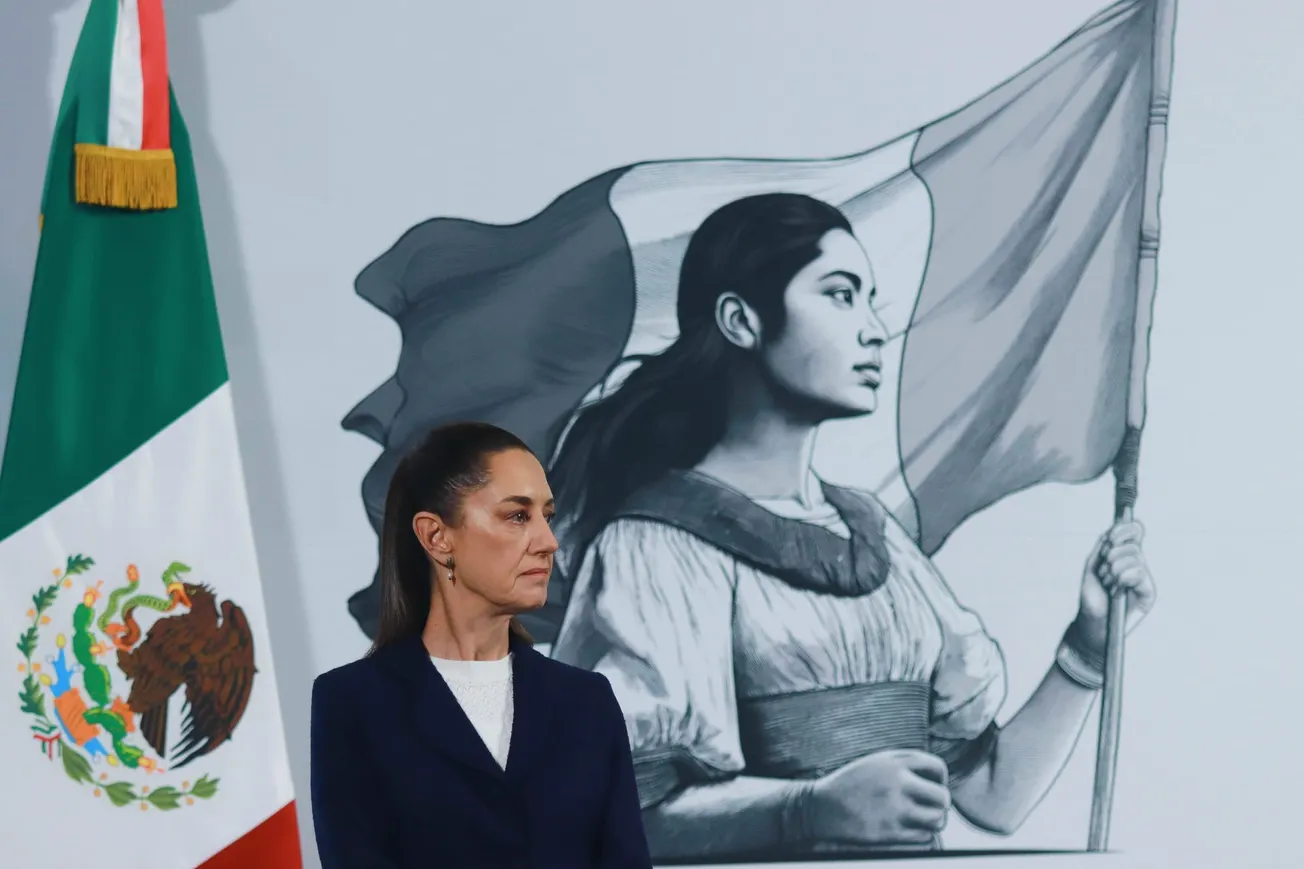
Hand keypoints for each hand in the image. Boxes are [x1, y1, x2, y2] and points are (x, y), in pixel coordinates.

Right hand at [803, 750, 950, 845]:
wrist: (821, 807)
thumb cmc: (850, 784)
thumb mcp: (876, 762)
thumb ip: (904, 764)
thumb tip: (935, 778)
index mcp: (894, 762)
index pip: (937, 767)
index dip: (940, 778)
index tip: (934, 785)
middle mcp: (898, 783)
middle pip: (942, 797)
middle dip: (940, 803)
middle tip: (930, 807)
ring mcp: (894, 809)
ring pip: (937, 819)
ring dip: (933, 821)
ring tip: (923, 820)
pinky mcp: (890, 833)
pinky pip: (924, 837)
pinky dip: (922, 835)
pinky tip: (910, 829)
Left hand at [1073, 519, 1156, 655]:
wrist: (1093, 623)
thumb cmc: (1092, 597)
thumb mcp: (1092, 566)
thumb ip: (1103, 545)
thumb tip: (1116, 526)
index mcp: (1124, 555)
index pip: (1134, 532)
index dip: (1124, 530)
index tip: (1110, 538)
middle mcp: (1137, 564)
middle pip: (1133, 544)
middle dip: (1111, 555)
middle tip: (1103, 572)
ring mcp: (1144, 578)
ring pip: (1135, 557)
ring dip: (1114, 570)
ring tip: (1108, 584)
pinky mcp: (1149, 592)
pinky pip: (1139, 573)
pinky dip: (1123, 579)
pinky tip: (1117, 591)